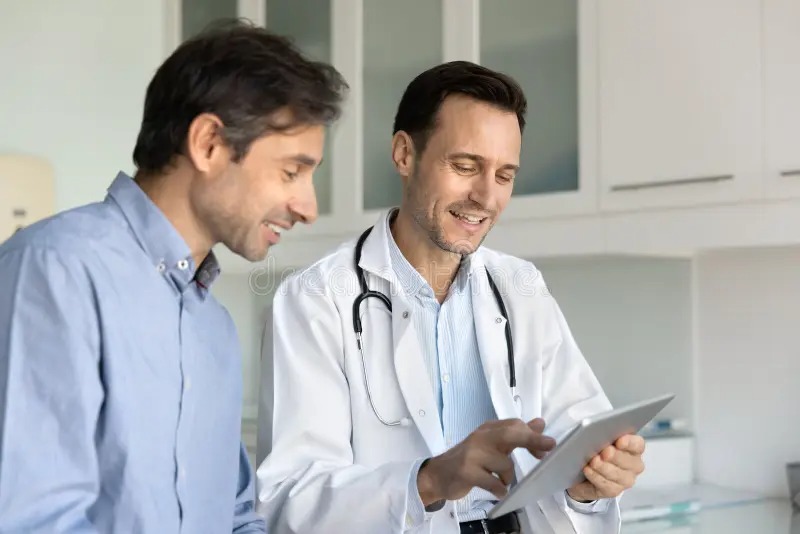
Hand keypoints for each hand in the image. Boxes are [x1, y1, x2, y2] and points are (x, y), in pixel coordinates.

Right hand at [417, 418, 555, 505]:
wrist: (437, 474)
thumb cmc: (469, 459)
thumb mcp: (492, 444)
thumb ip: (516, 434)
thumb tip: (540, 423)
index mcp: (488, 429)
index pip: (514, 425)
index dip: (532, 435)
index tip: (547, 448)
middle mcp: (481, 437)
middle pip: (510, 433)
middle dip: (531, 440)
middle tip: (549, 446)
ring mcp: (472, 454)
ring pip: (504, 463)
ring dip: (507, 477)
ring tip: (499, 481)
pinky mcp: (466, 472)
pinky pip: (492, 482)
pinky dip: (499, 489)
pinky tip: (497, 491)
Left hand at [567, 434, 645, 501]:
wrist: (581, 472)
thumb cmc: (593, 450)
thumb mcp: (598, 438)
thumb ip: (603, 433)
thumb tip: (598, 430)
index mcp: (633, 447)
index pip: (637, 444)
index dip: (630, 443)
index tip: (620, 441)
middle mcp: (633, 464)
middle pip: (628, 461)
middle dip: (615, 456)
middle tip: (605, 451)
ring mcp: (625, 479)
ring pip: (617, 474)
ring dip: (604, 467)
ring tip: (594, 461)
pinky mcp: (613, 490)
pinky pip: (606, 485)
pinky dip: (595, 476)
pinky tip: (588, 470)